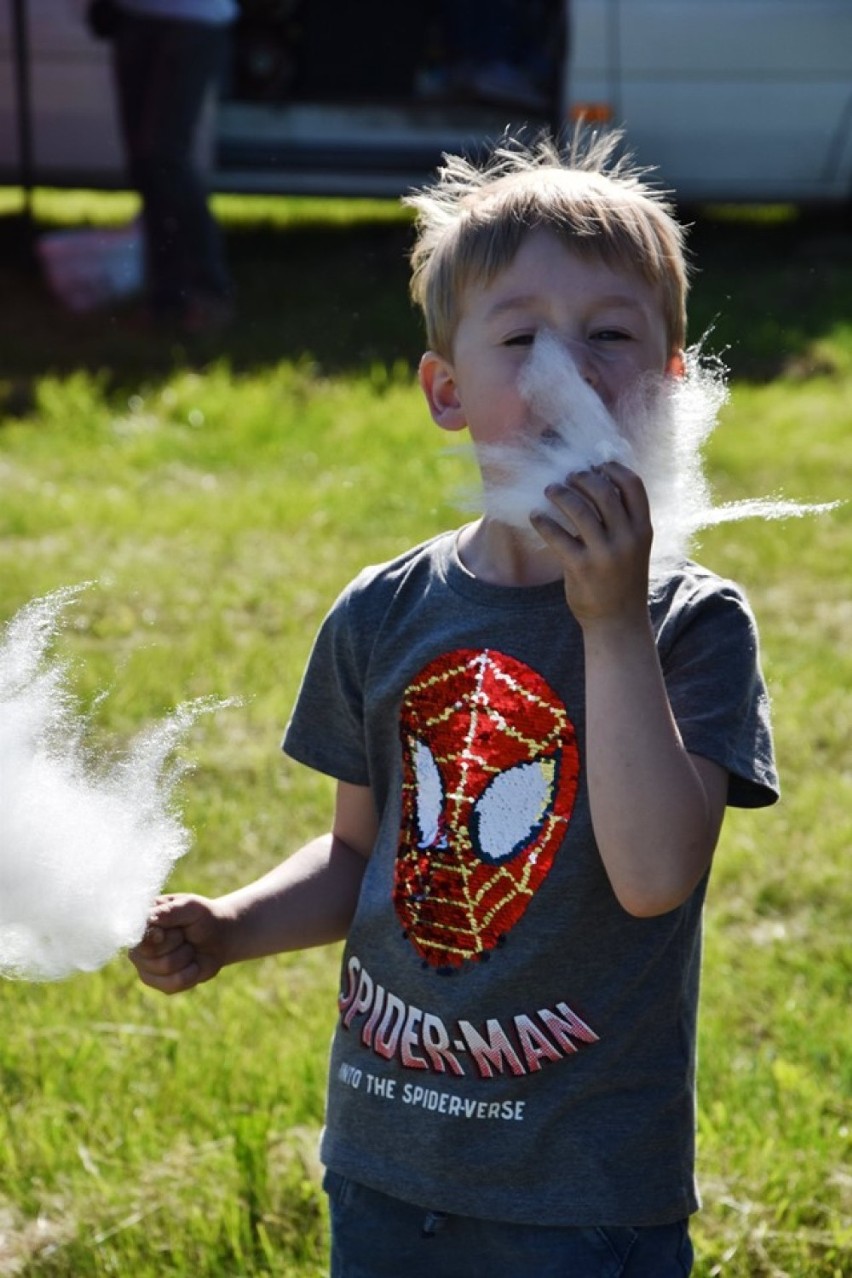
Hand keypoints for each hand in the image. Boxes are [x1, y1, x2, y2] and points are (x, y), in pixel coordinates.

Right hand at [129, 893, 230, 994]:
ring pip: (165, 967)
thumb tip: (147, 919)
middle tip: (184, 935)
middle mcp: (139, 944)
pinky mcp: (157, 982)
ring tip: (189, 947)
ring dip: (186, 956)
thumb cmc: (202, 917)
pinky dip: (191, 973)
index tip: (162, 934)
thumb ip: (168, 912)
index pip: (136, 932)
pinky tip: (192, 964)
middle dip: (177, 942)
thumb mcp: (190, 907)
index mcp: (142, 919)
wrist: (219, 938)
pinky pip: (173, 984)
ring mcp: (145, 965)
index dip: (150, 936)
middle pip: (151, 952)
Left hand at [531, 461, 652, 626]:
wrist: (618, 621)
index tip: (597, 464)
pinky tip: (536, 516)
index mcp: (644, 529)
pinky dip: (543, 521)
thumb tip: (595, 483)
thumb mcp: (634, 547)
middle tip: (568, 477)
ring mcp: (605, 554)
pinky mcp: (581, 567)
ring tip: (550, 490)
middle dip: (582, 478)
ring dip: (560, 494)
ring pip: (579, 509)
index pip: (633, 485)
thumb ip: (622, 520)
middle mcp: (628, 538)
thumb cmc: (622, 579)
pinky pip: (557, 535)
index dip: (614, 468)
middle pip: (603, 492)